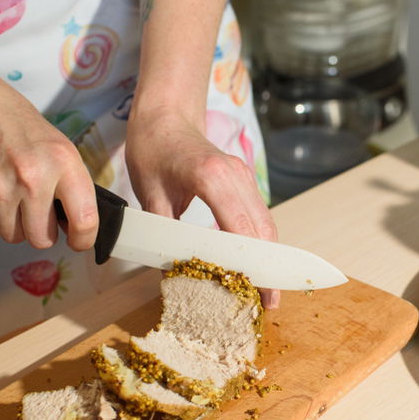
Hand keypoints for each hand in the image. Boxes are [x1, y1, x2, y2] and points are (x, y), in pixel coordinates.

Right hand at [0, 77, 97, 251]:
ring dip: (13, 222)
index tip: (78, 240)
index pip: (84, 220)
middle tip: (36, 212)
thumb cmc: (13, 122)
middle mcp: (32, 178)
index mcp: (63, 163)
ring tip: (10, 193)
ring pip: (13, 236)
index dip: (83, 238)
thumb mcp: (56, 145)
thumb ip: (68, 184)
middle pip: (42, 239)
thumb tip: (74, 224)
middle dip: (41, 231)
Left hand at [126, 106, 279, 308]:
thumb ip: (164, 233)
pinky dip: (260, 242)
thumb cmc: (153, 149)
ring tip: (265, 291)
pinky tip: (255, 265)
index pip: (242, 230)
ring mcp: (245, 177)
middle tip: (267, 304)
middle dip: (268, 269)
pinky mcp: (245, 181)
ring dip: (268, 258)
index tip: (260, 294)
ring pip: (267, 225)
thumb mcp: (150, 194)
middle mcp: (237, 176)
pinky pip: (259, 216)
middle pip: (263, 231)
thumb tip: (175, 271)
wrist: (165, 114)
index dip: (252, 266)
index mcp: (213, 177)